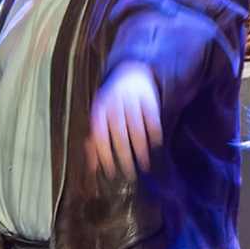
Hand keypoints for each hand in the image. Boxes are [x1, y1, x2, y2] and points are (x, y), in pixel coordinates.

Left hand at [87, 63, 163, 181]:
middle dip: (125, 157)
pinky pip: (152, 120)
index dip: (104, 156)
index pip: (100, 138)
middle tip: (130, 175)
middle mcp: (114, 106)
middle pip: (119, 136)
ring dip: (141, 150)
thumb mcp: (99, 119)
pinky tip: (157, 146)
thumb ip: (94, 142)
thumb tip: (92, 167)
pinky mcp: (149, 99)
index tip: (110, 172)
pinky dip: (155, 134)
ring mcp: (132, 102)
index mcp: (98, 112)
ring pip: (137, 130)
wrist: (129, 74)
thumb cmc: (111, 103)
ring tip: (145, 165)